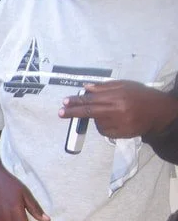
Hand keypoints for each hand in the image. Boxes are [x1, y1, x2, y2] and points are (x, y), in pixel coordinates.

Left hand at [59, 81, 177, 138]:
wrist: (159, 112)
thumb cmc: (140, 96)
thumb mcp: (124, 85)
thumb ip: (104, 87)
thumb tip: (86, 88)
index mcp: (118, 97)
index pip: (92, 99)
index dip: (77, 101)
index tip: (65, 102)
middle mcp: (117, 111)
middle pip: (89, 112)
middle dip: (73, 112)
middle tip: (60, 113)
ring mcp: (119, 124)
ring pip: (96, 122)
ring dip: (95, 117)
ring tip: (108, 112)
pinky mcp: (121, 134)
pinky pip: (104, 131)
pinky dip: (103, 125)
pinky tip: (113, 120)